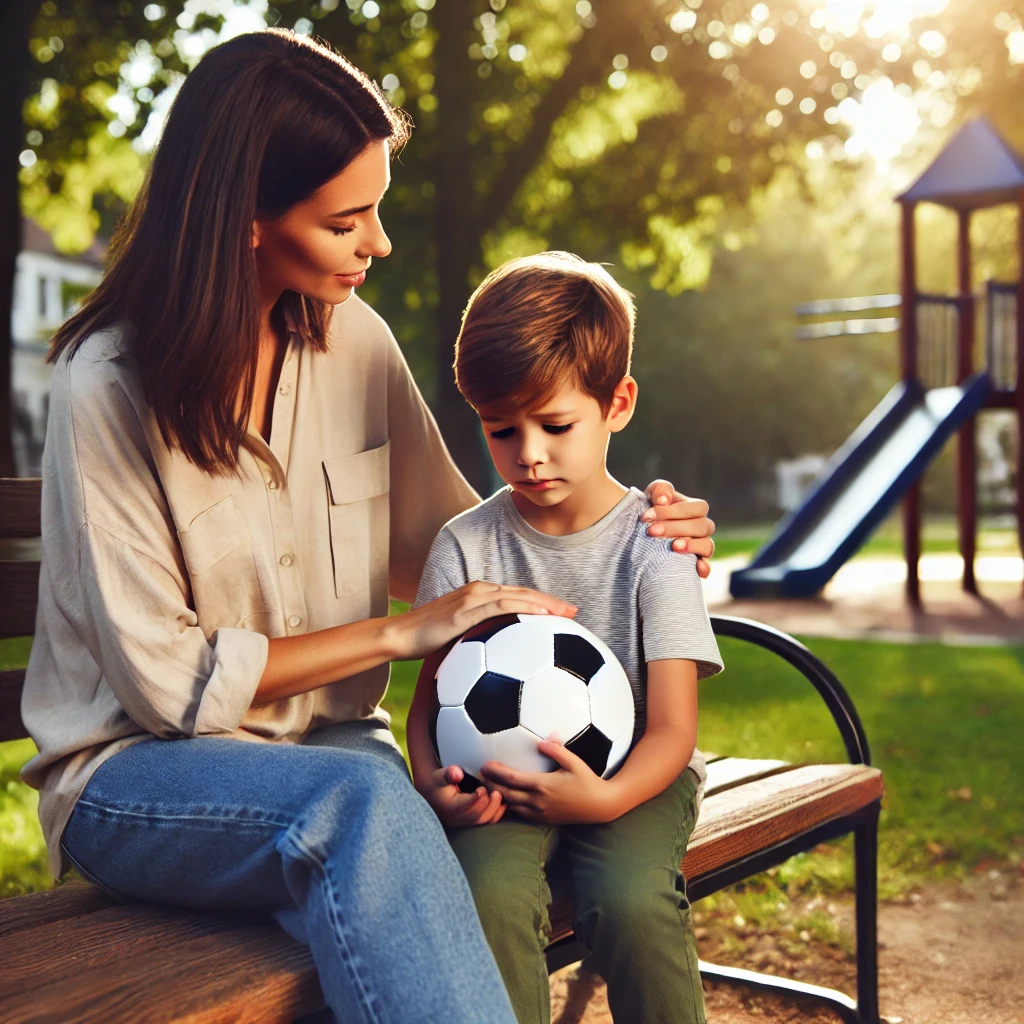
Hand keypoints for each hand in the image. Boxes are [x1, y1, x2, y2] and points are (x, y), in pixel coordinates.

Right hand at [392, 581, 576, 660]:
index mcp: (477, 596)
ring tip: (568, 613)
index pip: (515, 597)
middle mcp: (478, 591)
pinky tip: (544, 616)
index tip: (562, 615)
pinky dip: (526, 608)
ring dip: (545, 603)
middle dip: (550, 600)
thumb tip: (493, 670)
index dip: (540, 603)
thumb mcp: (455, 642)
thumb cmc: (423, 642)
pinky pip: (503, 605)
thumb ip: (475, 647)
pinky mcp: (466, 608)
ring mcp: (472, 597)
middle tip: (574, 612)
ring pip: (517, 595)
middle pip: (522, 593)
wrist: (399, 636)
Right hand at [419, 763, 506, 827]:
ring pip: (483, 821)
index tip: (482, 788)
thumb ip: (449, 773)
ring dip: (495, 809)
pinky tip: (501, 802)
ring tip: (499, 795)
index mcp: (448, 808)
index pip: (465, 806)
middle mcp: (456, 819)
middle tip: (496, 792)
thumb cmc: (439, 783)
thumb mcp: (441, 775)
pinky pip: (486, 822)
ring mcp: (464, 823)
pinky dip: (497, 813)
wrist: (434, 794)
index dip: (477, 798)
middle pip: (477, 816)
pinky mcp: (471, 823)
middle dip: (489, 804)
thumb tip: (457, 774)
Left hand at [479, 740, 615, 824]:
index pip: (512, 778)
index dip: (496, 772)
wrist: (600, 806)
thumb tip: (542, 741)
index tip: (485, 764)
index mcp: (542, 785)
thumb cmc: (587, 781)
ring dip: (497, 797)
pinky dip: (509, 807)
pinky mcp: (543, 820)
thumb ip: (556, 750)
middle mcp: (537, 801)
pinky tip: (504, 801)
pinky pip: (520, 814)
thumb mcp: (574, 762)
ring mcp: (539, 813)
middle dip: (490, 784)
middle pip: (506, 794)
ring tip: (487, 787)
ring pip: (511, 806)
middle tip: (479, 775)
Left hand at [641, 480, 715, 578]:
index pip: (697, 508)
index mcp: (695, 509)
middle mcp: (701, 528)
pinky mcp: (694, 565)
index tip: (647, 516)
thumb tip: (664, 500)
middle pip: (702, 526)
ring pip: (707, 546)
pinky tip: (697, 568)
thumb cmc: (651, 510)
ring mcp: (700, 547)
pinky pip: (706, 568)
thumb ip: (660, 490)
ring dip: (692, 546)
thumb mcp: (652, 496)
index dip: (674, 511)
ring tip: (673, 546)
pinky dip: (704, 568)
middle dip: (676, 528)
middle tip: (651, 531)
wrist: (640, 534)